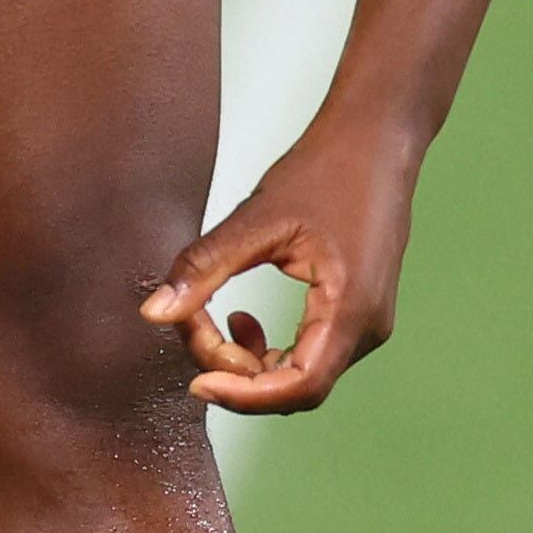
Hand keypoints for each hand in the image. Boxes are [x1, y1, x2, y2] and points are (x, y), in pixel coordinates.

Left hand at [138, 115, 421, 413]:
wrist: (377, 136)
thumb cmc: (329, 168)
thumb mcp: (256, 217)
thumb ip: (205, 267)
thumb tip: (155, 314)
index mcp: (351, 308)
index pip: (299, 388)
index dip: (244, 396)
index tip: (198, 381)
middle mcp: (367, 327)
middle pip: (295, 388)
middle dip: (237, 371)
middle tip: (195, 328)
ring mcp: (368, 323)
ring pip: (301, 375)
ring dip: (250, 361)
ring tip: (216, 318)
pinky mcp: (359, 313)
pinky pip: (310, 354)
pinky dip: (270, 348)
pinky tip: (241, 317)